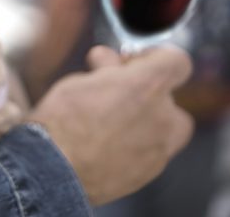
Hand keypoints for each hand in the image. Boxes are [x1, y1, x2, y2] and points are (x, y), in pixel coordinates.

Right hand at [29, 46, 193, 204]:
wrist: (53, 169)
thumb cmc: (61, 124)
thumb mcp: (78, 80)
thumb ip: (104, 69)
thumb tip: (108, 61)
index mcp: (146, 85)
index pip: (176, 61)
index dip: (155, 58)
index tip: (137, 62)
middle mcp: (162, 116)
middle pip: (168, 96)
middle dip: (144, 93)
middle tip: (113, 93)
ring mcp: (160, 147)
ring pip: (163, 127)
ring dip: (144, 120)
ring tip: (110, 124)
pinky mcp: (150, 171)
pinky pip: (152, 151)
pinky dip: (135, 146)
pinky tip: (107, 146)